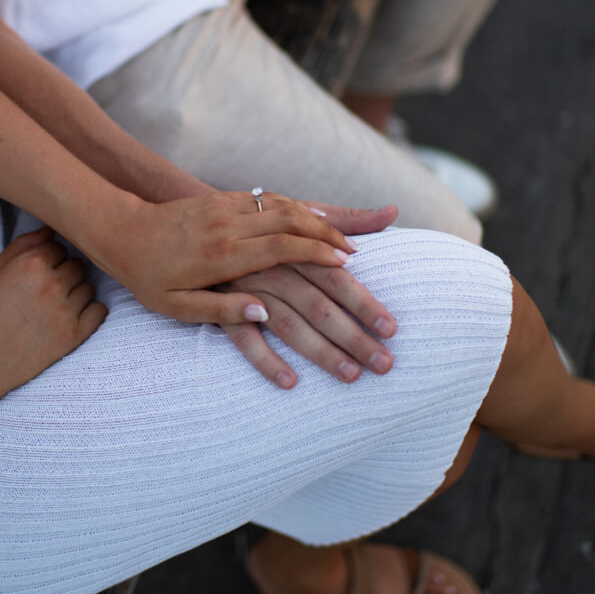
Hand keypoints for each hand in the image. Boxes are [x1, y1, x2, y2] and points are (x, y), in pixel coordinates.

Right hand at [0, 227, 106, 408]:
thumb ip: (23, 245)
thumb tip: (51, 230)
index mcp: (31, 264)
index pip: (60, 247)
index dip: (48, 260)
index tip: (36, 274)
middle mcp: (53, 283)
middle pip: (77, 265)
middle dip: (64, 274)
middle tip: (44, 292)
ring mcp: (66, 310)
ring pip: (88, 286)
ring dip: (76, 292)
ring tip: (53, 307)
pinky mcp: (74, 335)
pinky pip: (99, 310)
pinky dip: (90, 312)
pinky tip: (72, 318)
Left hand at [102, 190, 361, 324]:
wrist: (121, 230)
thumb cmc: (148, 278)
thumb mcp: (178, 308)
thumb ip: (222, 312)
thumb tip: (265, 315)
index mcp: (220, 257)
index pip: (281, 249)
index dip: (317, 253)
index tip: (345, 262)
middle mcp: (227, 226)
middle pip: (290, 222)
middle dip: (327, 235)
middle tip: (354, 252)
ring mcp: (225, 207)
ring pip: (281, 206)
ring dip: (315, 218)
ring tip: (341, 236)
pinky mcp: (220, 198)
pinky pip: (266, 198)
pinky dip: (294, 206)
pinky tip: (311, 216)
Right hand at [221, 204, 399, 387]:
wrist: (201, 227)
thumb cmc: (263, 226)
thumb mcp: (302, 214)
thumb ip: (348, 219)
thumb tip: (393, 211)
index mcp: (298, 249)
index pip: (337, 278)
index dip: (364, 303)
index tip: (392, 328)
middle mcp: (275, 269)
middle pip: (319, 306)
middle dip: (353, 336)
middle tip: (385, 364)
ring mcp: (247, 290)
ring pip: (288, 324)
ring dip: (320, 351)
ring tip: (351, 376)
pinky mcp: (220, 307)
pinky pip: (242, 337)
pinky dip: (264, 359)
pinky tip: (290, 382)